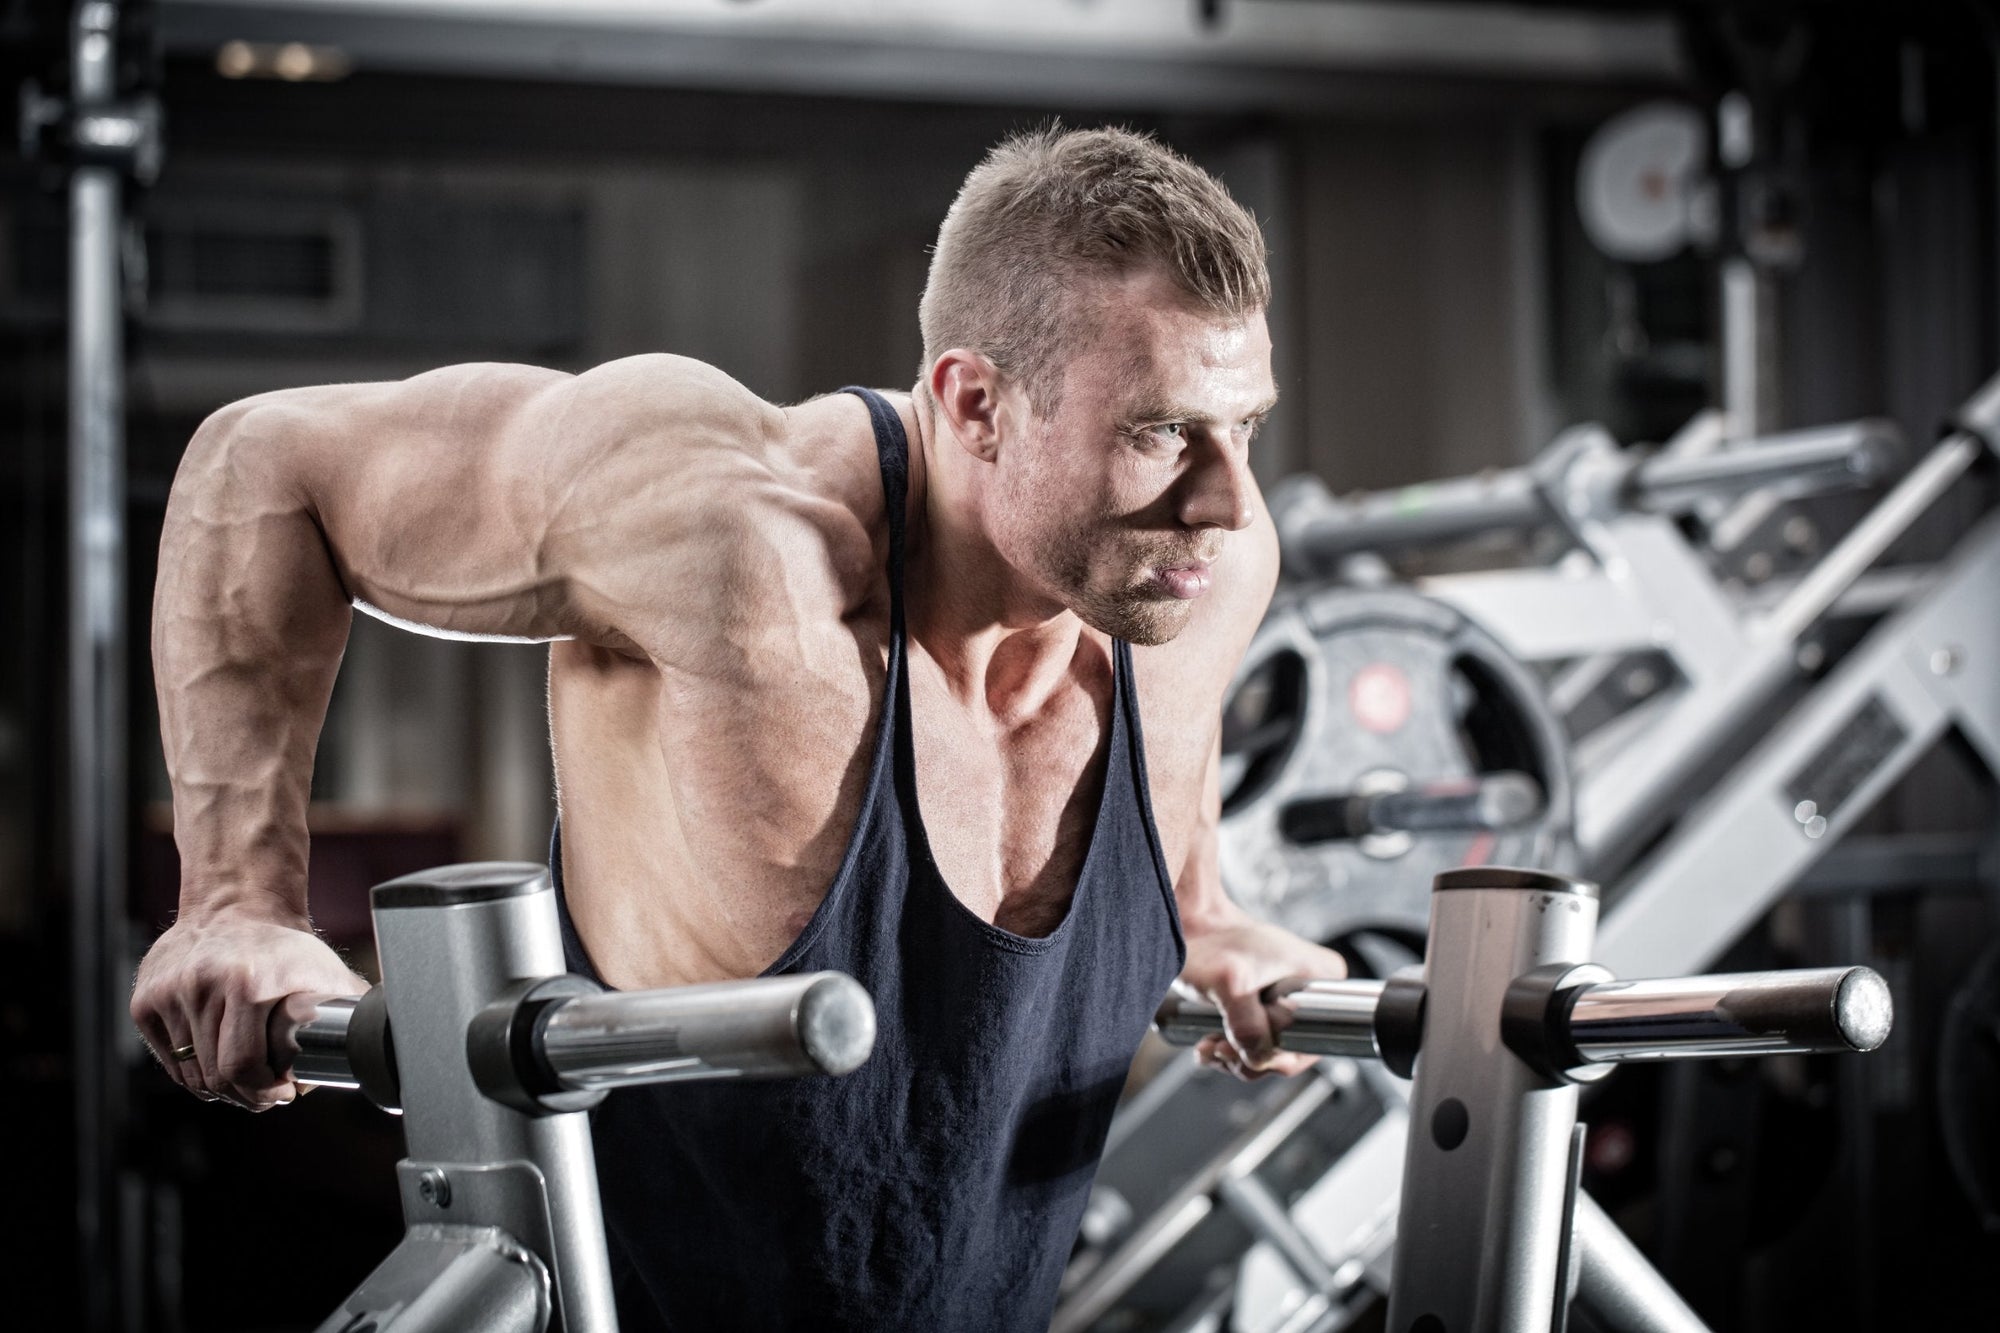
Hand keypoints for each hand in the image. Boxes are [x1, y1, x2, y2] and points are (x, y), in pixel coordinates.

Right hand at [130, 900, 368, 1110]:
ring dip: (216, 1087)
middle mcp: (202, 986)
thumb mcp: (324, 972)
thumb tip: (371, 1051)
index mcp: (247, 984)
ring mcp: (169, 993)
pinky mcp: (145, 1001)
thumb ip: (350, 1012)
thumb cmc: (285, 947)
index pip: (242, 1067)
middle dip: (244, 1095)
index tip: (280, 1094)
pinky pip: (169, 1058)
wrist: (236, 906)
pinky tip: (215, 1061)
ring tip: (242, 1081)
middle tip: (263, 1095)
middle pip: (215, 1075)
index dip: (263, 1092)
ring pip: (189, 1073)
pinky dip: (190, 1070)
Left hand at [1176, 904, 1347, 1080]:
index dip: (1281, 1053)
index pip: (1316, 1037)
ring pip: (1268, 1052)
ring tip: (1211, 1046)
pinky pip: (1254, 1045)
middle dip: (1253, 1058)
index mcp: (1322, 977)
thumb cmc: (1212, 943)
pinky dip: (1230, 1051)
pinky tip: (1209, 1045)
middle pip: (1291, 1051)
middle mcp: (1311, 992)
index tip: (1247, 1045)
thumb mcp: (1233, 984)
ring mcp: (1288, 1002)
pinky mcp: (1263, 1008)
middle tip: (1221, 1047)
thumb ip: (1249, 1027)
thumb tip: (1258, 1058)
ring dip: (1236, 1058)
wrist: (1187, 926)